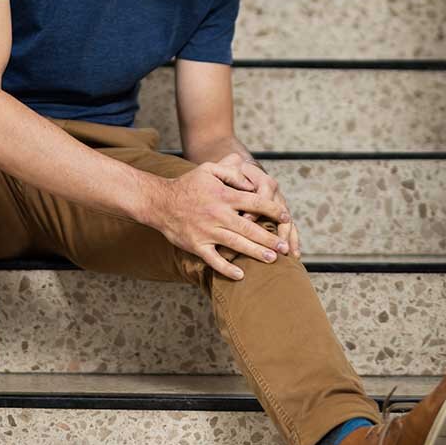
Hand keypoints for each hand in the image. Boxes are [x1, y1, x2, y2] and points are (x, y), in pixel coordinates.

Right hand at [150, 154, 293, 280]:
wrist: (160, 202)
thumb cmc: (188, 185)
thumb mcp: (209, 169)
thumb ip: (231, 171)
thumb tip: (252, 183)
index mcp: (223, 196)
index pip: (255, 202)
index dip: (273, 210)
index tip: (286, 217)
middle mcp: (218, 215)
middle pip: (250, 228)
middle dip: (269, 238)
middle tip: (284, 247)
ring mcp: (207, 232)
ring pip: (236, 244)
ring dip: (255, 253)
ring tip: (272, 259)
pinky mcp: (197, 245)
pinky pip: (214, 260)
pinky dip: (227, 268)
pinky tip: (241, 274)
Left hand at [230, 156, 299, 259]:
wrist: (241, 170)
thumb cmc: (231, 172)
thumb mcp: (229, 168)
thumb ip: (231, 171)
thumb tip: (241, 185)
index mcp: (263, 181)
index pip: (263, 194)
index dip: (256, 207)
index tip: (246, 221)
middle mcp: (275, 193)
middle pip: (281, 211)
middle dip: (280, 229)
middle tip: (277, 245)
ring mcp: (279, 204)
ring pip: (288, 221)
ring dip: (289, 238)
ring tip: (288, 254)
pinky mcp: (280, 214)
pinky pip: (290, 228)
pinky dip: (293, 241)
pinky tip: (295, 255)